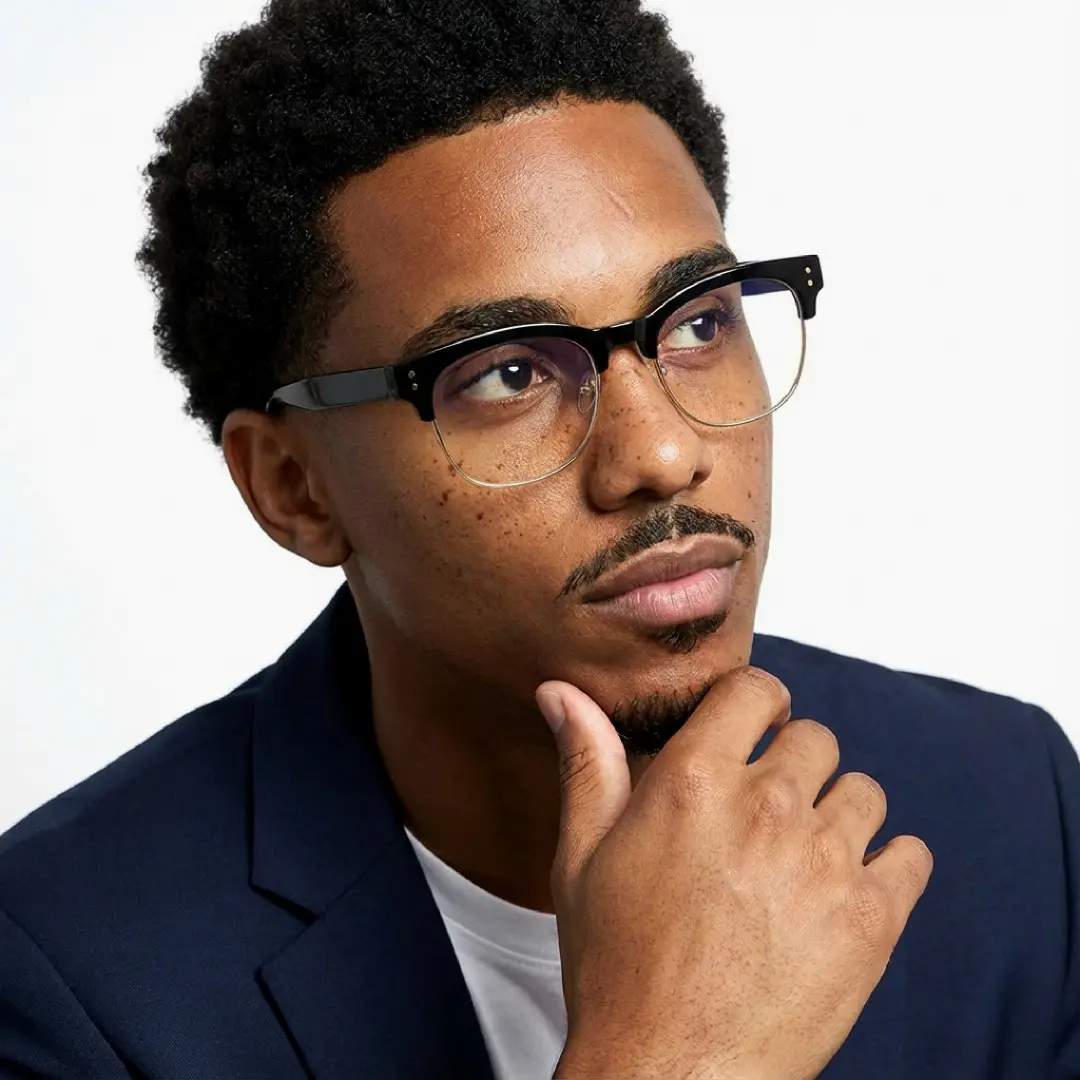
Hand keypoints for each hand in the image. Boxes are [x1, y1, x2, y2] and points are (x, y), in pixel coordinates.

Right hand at [538, 666, 932, 1079]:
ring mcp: (824, 860)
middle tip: (768, 812)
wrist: (670, 1074)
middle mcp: (765, 805)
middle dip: (793, 763)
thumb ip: (585, 763)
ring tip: (804, 856)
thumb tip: (560, 694)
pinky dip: (889, 865)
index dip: (757, 704)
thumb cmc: (619, 967)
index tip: (755, 727)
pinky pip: (911, 855)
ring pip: (863, 791)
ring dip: (838, 812)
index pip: (756, 690)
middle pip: (815, 737)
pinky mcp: (871, 918)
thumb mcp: (582, 857)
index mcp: (693, 780)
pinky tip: (848, 888)